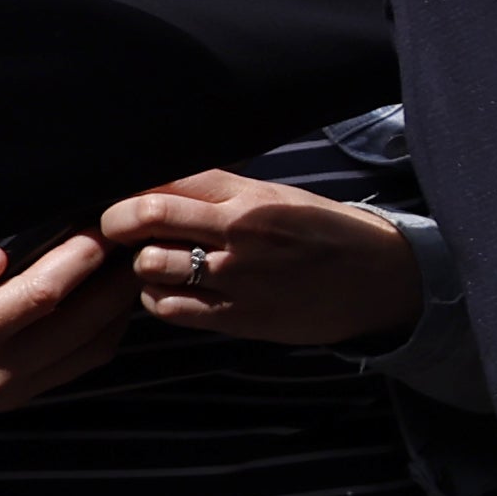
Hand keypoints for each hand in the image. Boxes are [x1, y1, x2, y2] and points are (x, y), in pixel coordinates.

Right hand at [0, 236, 123, 441]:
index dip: (77, 259)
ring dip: (119, 307)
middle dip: (115, 279)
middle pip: (82, 325)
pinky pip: (78, 366)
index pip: (38, 297)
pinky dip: (105, 332)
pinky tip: (112, 300)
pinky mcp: (17, 399)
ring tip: (135, 262)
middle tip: (139, 236)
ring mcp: (11, 392)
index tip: (102, 225)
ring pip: (90, 350)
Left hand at [102, 168, 416, 344]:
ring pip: (148, 265)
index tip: (124, 199)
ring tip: (152, 264)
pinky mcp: (239, 315)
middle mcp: (238, 231)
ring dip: (140, 265)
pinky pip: (168, 308)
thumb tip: (161, 186)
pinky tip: (169, 293)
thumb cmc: (328, 233)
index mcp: (248, 194)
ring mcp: (237, 275)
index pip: (164, 180)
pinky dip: (155, 300)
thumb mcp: (279, 197)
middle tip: (115, 230)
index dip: (130, 189)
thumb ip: (222, 192)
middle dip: (115, 222)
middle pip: (144, 216)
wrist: (381, 280)